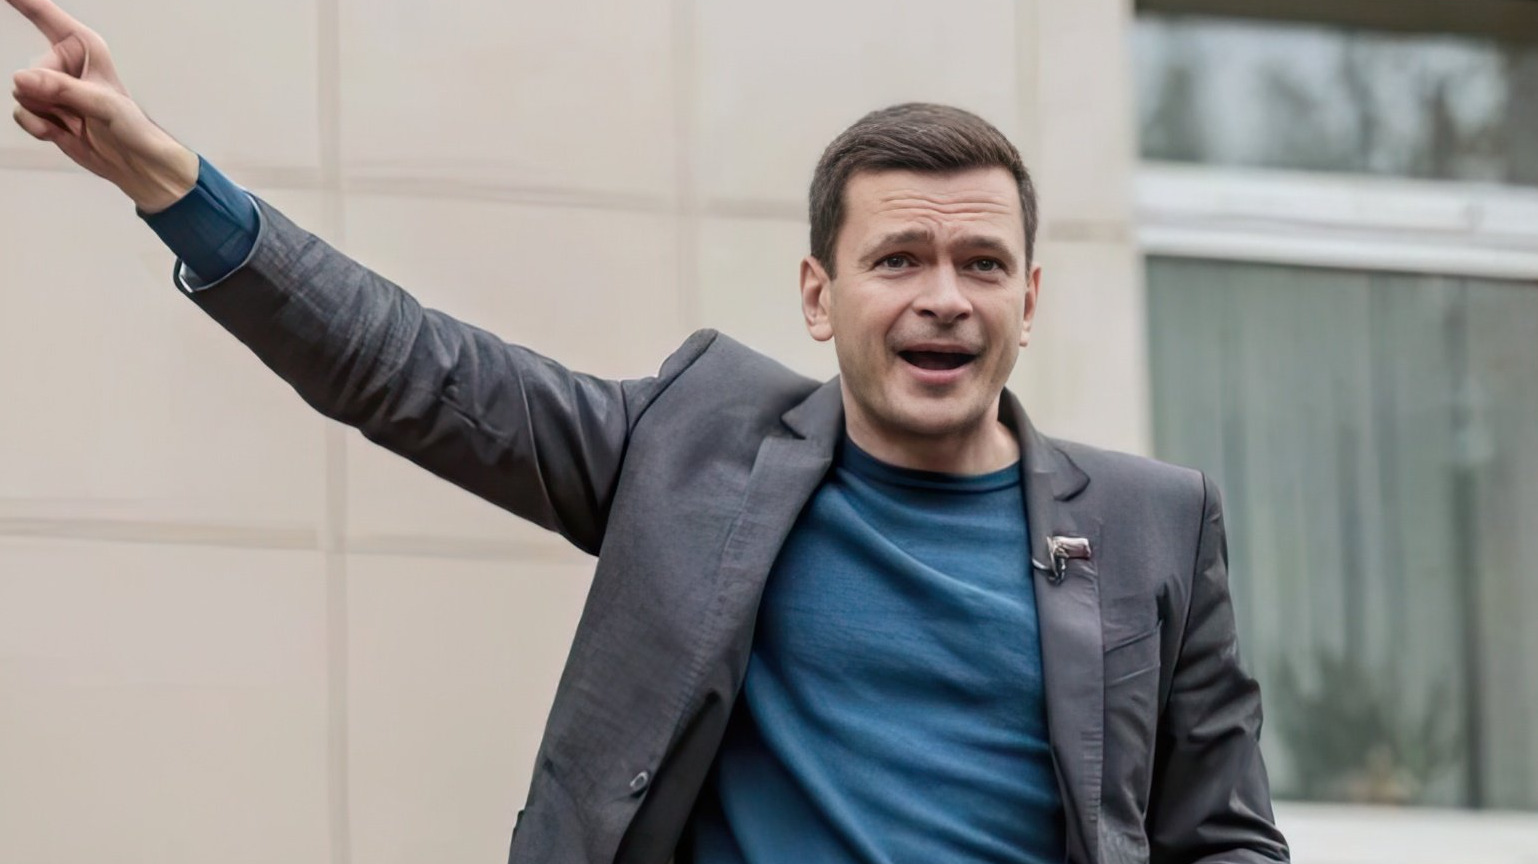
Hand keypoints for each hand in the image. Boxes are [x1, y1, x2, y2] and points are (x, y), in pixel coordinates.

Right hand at [7, 0, 196, 211]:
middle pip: (29, 71)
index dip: (21, 0)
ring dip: (44, 113)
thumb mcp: (102, 104)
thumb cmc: (132, 128)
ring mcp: (52, 88)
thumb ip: (62, 89)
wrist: (134, 163)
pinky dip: (37, 126)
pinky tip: (61, 131)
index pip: (43, 14)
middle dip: (47, 95)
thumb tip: (22, 79)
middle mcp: (64, 63)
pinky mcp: (44, 110)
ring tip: (75, 121)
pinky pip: (21, 112)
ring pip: (21, 93)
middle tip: (77, 110)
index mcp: (83, 47)